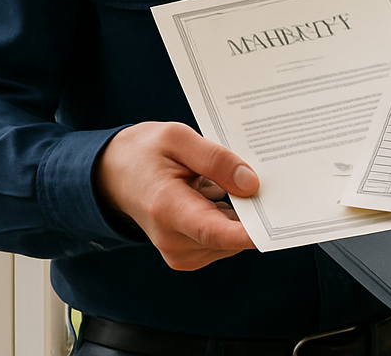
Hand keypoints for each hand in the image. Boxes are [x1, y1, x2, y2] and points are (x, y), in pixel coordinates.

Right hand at [93, 121, 259, 269]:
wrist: (113, 175)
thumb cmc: (144, 153)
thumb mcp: (178, 138)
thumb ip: (215, 159)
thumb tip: (251, 183)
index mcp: (167, 207)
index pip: (213, 230)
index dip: (248, 233)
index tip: (276, 226)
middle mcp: (171, 239)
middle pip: (228, 236)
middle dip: (255, 212)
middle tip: (271, 181)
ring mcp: (178, 251)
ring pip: (230, 239)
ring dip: (243, 215)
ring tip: (237, 181)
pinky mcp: (187, 253)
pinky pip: (222, 239)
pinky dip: (232, 220)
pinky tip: (230, 195)